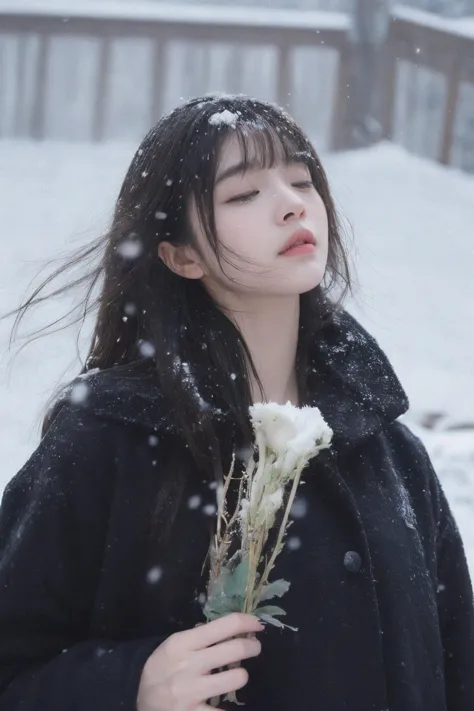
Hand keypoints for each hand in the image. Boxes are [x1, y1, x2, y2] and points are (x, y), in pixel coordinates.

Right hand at [137, 612, 262, 710]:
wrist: (138, 697)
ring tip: (236, 675)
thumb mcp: (175, 644)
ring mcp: (191, 692)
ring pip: (236, 677)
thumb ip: (201, 637)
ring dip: (241, 675)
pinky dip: (229, 707)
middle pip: (235, 649)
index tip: (257, 625)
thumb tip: (236, 628)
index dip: (247, 622)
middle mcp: (189, 664)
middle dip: (252, 646)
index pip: (225, 625)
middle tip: (254, 647)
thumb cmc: (162, 666)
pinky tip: (225, 701)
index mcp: (183, 642)